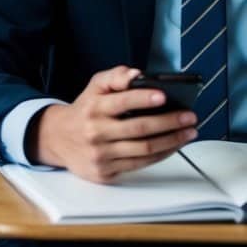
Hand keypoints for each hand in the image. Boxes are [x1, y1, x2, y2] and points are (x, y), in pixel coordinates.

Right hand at [29, 66, 197, 182]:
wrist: (57, 139)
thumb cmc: (84, 111)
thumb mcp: (93, 88)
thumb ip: (114, 77)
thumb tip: (137, 74)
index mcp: (92, 107)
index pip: (120, 101)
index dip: (143, 98)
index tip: (164, 96)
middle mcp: (95, 131)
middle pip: (139, 128)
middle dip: (169, 122)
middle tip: (189, 116)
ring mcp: (101, 154)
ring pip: (144, 149)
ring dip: (172, 140)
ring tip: (189, 131)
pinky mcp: (106, 171)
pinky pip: (141, 164)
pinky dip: (162, 154)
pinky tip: (173, 145)